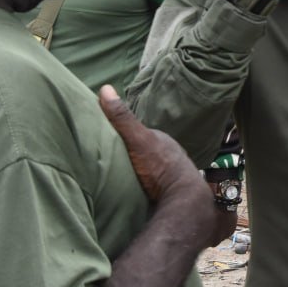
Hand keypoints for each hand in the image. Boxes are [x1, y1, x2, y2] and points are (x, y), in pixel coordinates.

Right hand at [97, 87, 232, 246]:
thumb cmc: (160, 166)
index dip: (122, 133)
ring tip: (118, 175)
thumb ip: (122, 118)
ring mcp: (171, 172)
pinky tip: (134, 189)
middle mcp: (169, 153)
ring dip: (137, 170)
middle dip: (130, 153)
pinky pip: (153, 184)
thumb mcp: (137, 139)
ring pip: (149, 167)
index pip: (138, 132)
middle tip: (109, 158)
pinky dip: (143, 184)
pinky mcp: (170, 191)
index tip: (105, 137)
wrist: (182, 199)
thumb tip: (105, 88)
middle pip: (143, 150)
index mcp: (161, 139)